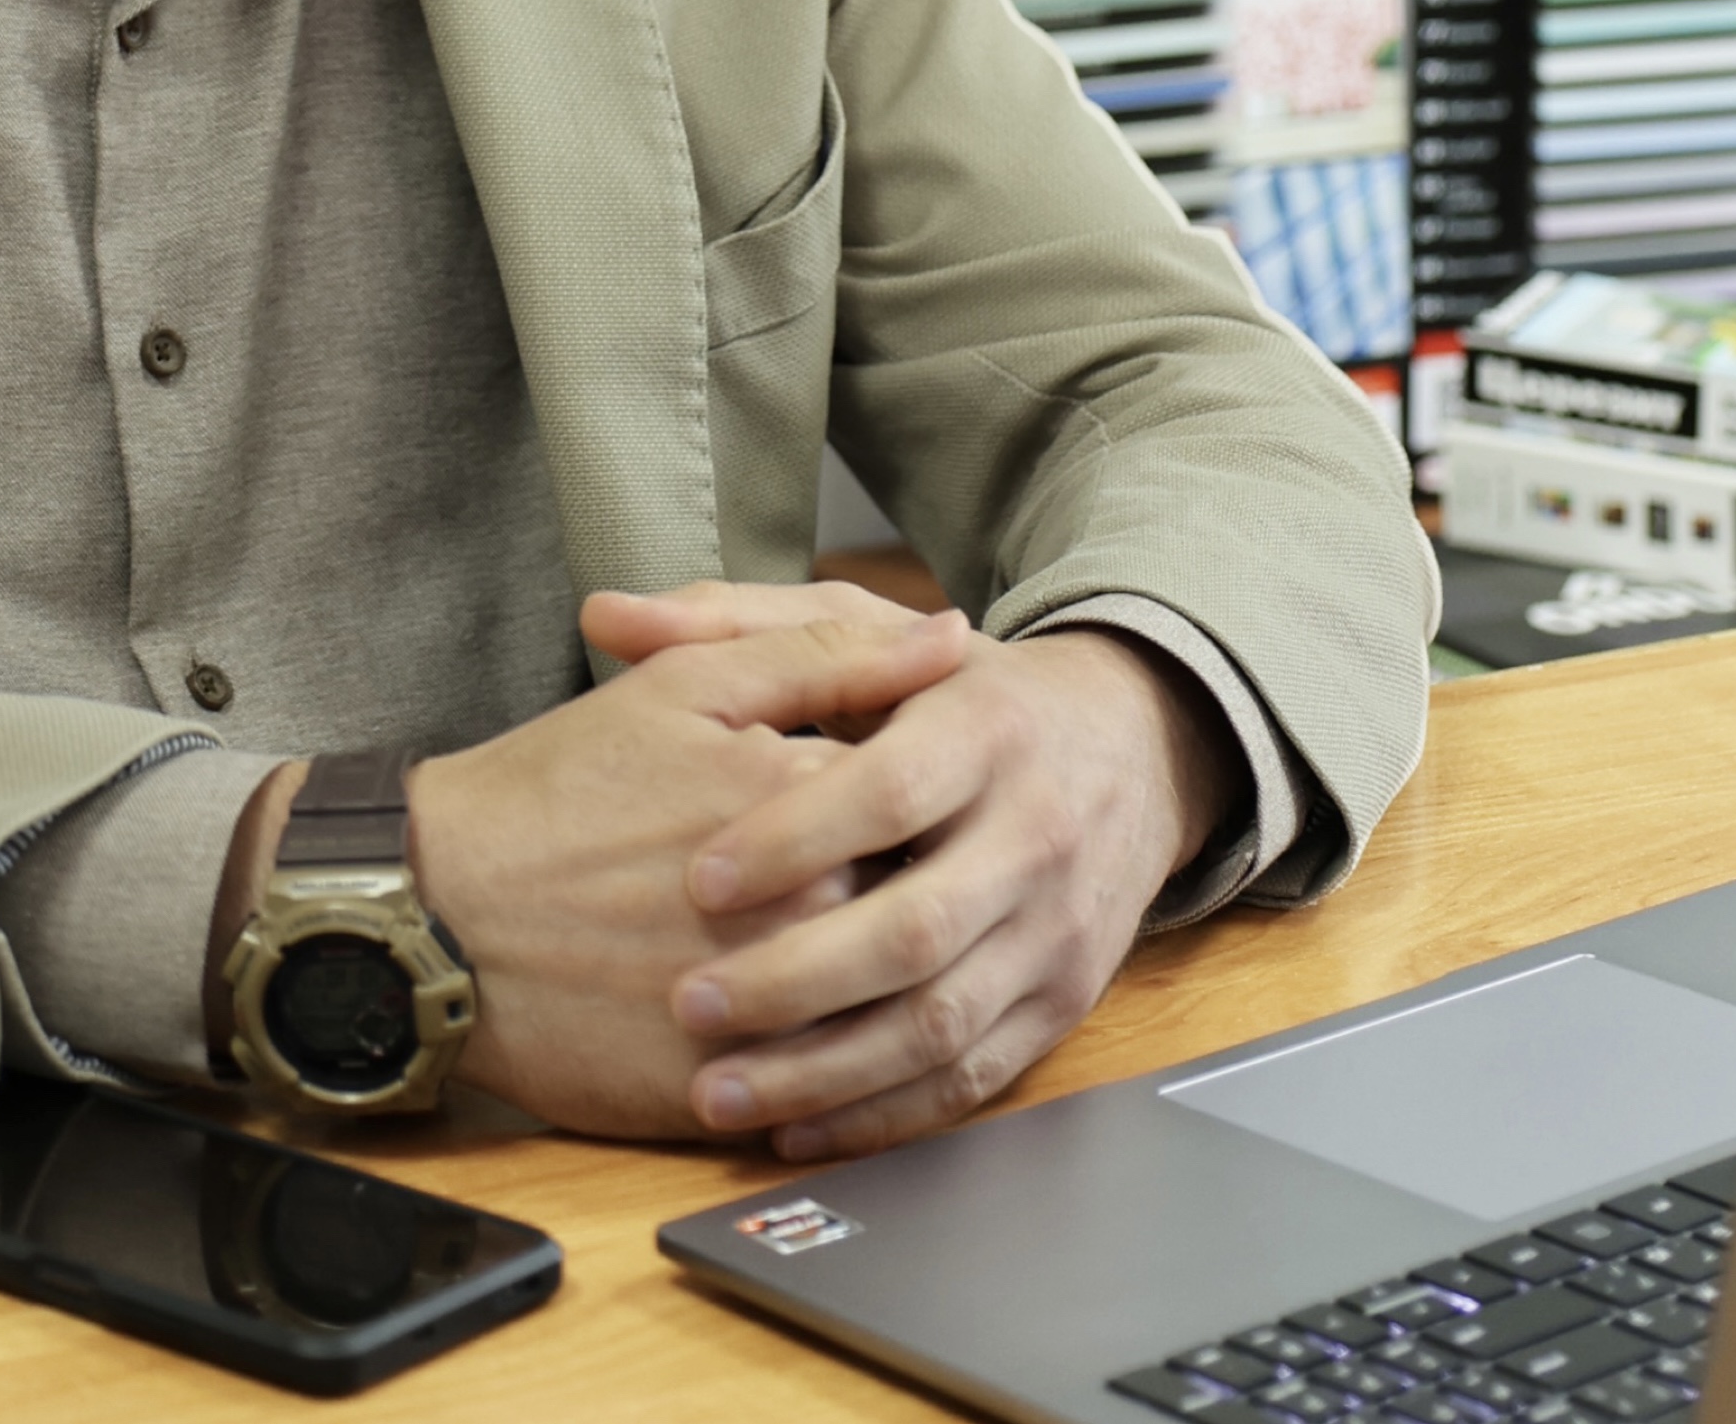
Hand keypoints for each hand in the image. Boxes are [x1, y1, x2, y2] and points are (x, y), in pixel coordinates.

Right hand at [396, 608, 974, 1137]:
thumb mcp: (684, 690)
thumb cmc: (553, 792)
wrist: (435, 915)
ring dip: (856, 990)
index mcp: (805, 799)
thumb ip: (827, 655)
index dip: (891, 805)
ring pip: (874, 1011)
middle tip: (809, 888)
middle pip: (907, 906)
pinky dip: (812, 1072)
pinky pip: (819, 1098)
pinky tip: (770, 1034)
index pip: (923, 804)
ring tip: (786, 959)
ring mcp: (774, 1013)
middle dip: (879, 894)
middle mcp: (808, 909)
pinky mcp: (733, 1095)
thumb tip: (950, 637)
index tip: (855, 809)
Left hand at [590, 600, 1238, 1159]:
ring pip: (941, 1023)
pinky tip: (795, 1124)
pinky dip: (883, 1114)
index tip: (697, 880)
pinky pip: (972, 1078)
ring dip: (825, 1070)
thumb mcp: (863, 625)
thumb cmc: (957, 688)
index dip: (793, 841)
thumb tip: (604, 612)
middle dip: (795, 977)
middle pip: (917, 927)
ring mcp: (1054, 930)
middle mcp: (1032, 833)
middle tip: (687, 1003)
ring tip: (716, 1088)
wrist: (1131, 747)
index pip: (890, 792)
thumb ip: (736, 621)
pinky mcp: (1059, 1002)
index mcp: (982, 729)